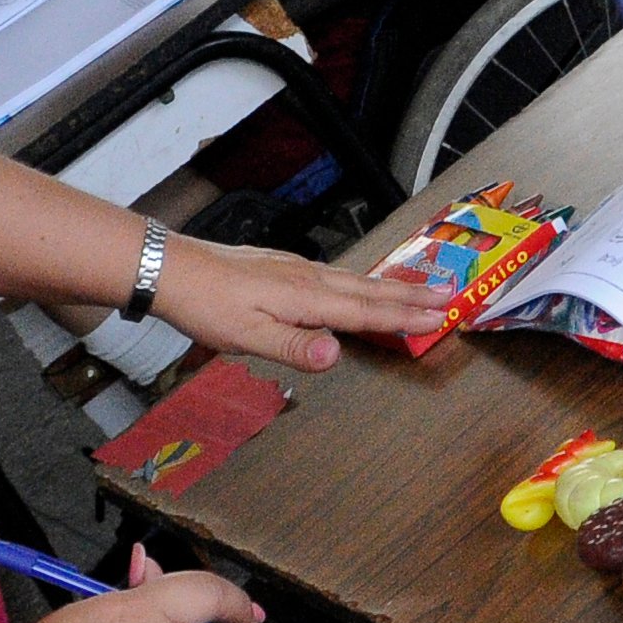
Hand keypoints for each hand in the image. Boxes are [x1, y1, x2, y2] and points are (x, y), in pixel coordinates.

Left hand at [149, 235, 448, 371]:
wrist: (173, 268)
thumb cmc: (206, 305)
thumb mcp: (247, 336)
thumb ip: (294, 346)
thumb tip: (337, 356)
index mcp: (306, 297)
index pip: (366, 311)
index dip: (405, 316)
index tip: (442, 315)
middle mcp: (308, 278)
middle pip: (369, 290)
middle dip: (411, 295)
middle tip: (450, 295)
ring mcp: (296, 269)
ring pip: (354, 280)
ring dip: (390, 286)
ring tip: (418, 288)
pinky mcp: (282, 266)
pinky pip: (336, 275)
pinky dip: (361, 282)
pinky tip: (357, 284)